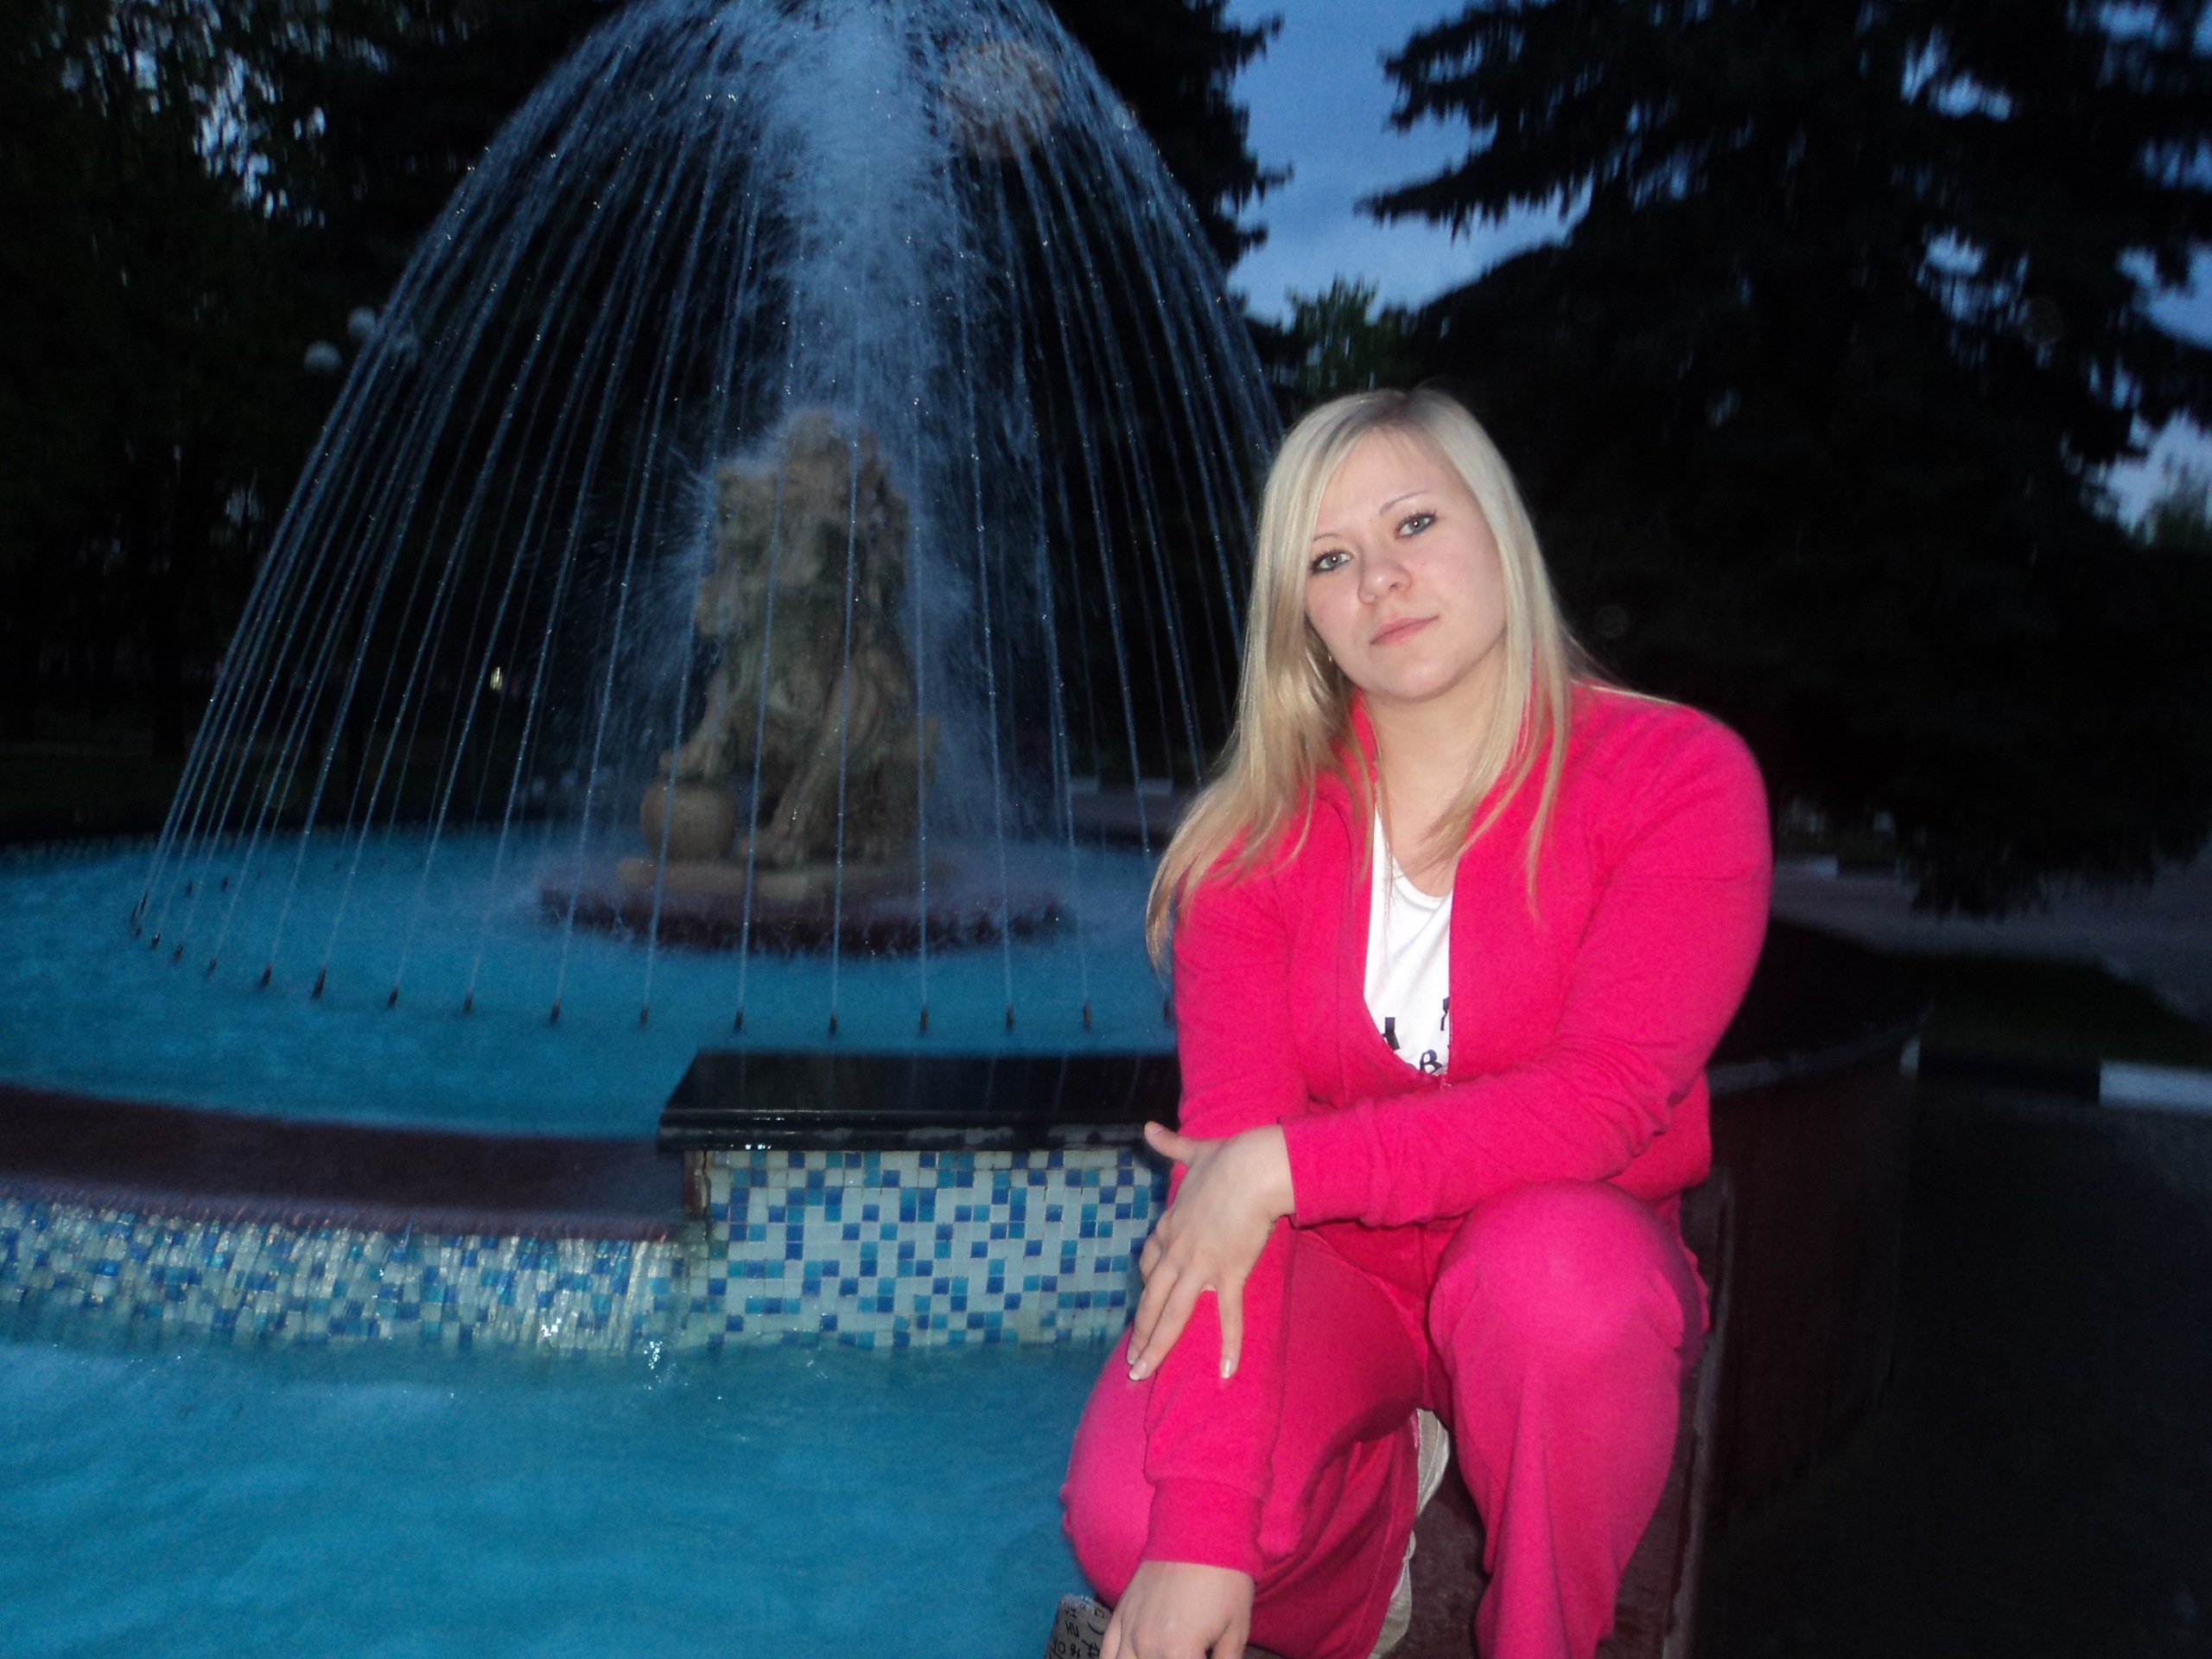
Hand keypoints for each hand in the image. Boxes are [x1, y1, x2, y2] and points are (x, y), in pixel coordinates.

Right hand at [1100, 1560, 1254, 1658]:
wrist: (1199, 1530)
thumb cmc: (1224, 1581)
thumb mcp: (1236, 1632)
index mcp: (1177, 1654)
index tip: (1204, 1658)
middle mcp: (1146, 1647)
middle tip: (1187, 1654)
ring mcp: (1127, 1630)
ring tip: (1159, 1658)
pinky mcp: (1120, 1614)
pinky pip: (1106, 1652)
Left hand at [1128, 1122, 1292, 1381]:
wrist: (1253, 1168)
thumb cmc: (1227, 1159)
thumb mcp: (1192, 1151)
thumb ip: (1169, 1145)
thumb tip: (1147, 1128)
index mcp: (1170, 1225)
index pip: (1149, 1263)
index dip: (1145, 1287)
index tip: (1143, 1304)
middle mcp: (1177, 1250)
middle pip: (1152, 1299)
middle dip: (1141, 1334)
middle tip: (1131, 1364)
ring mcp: (1200, 1265)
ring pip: (1173, 1314)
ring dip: (1157, 1346)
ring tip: (1144, 1373)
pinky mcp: (1228, 1273)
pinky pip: (1227, 1315)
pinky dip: (1228, 1344)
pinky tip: (1226, 1372)